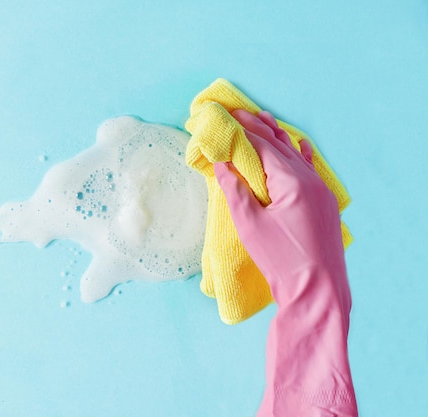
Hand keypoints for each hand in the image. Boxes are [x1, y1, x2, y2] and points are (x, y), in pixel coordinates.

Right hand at [213, 110, 346, 303]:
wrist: (317, 291)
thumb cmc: (280, 260)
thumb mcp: (250, 225)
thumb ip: (235, 189)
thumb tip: (222, 162)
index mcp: (292, 182)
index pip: (262, 148)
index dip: (241, 133)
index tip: (225, 119)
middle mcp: (310, 180)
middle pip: (279, 146)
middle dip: (258, 129)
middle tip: (238, 113)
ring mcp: (321, 191)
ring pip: (296, 155)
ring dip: (278, 138)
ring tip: (264, 118)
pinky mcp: (325, 204)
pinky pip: (312, 170)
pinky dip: (302, 154)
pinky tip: (301, 143)